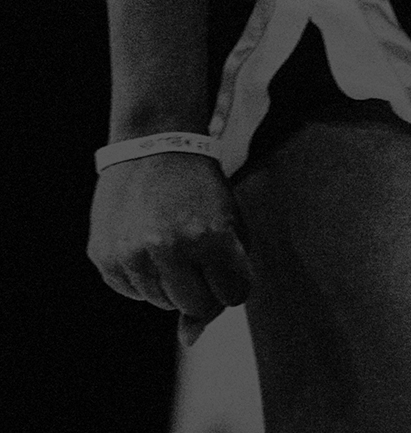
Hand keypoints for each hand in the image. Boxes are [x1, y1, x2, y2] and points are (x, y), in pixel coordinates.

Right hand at [88, 152, 253, 346]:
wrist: (154, 143)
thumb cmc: (200, 186)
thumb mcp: (230, 222)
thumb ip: (225, 280)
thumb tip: (189, 340)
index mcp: (210, 237)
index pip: (234, 296)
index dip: (233, 278)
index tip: (226, 258)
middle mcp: (169, 248)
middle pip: (196, 307)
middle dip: (202, 285)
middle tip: (197, 249)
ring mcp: (132, 254)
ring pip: (162, 302)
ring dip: (171, 279)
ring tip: (170, 236)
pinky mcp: (105, 257)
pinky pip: (132, 291)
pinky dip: (142, 274)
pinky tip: (145, 238)